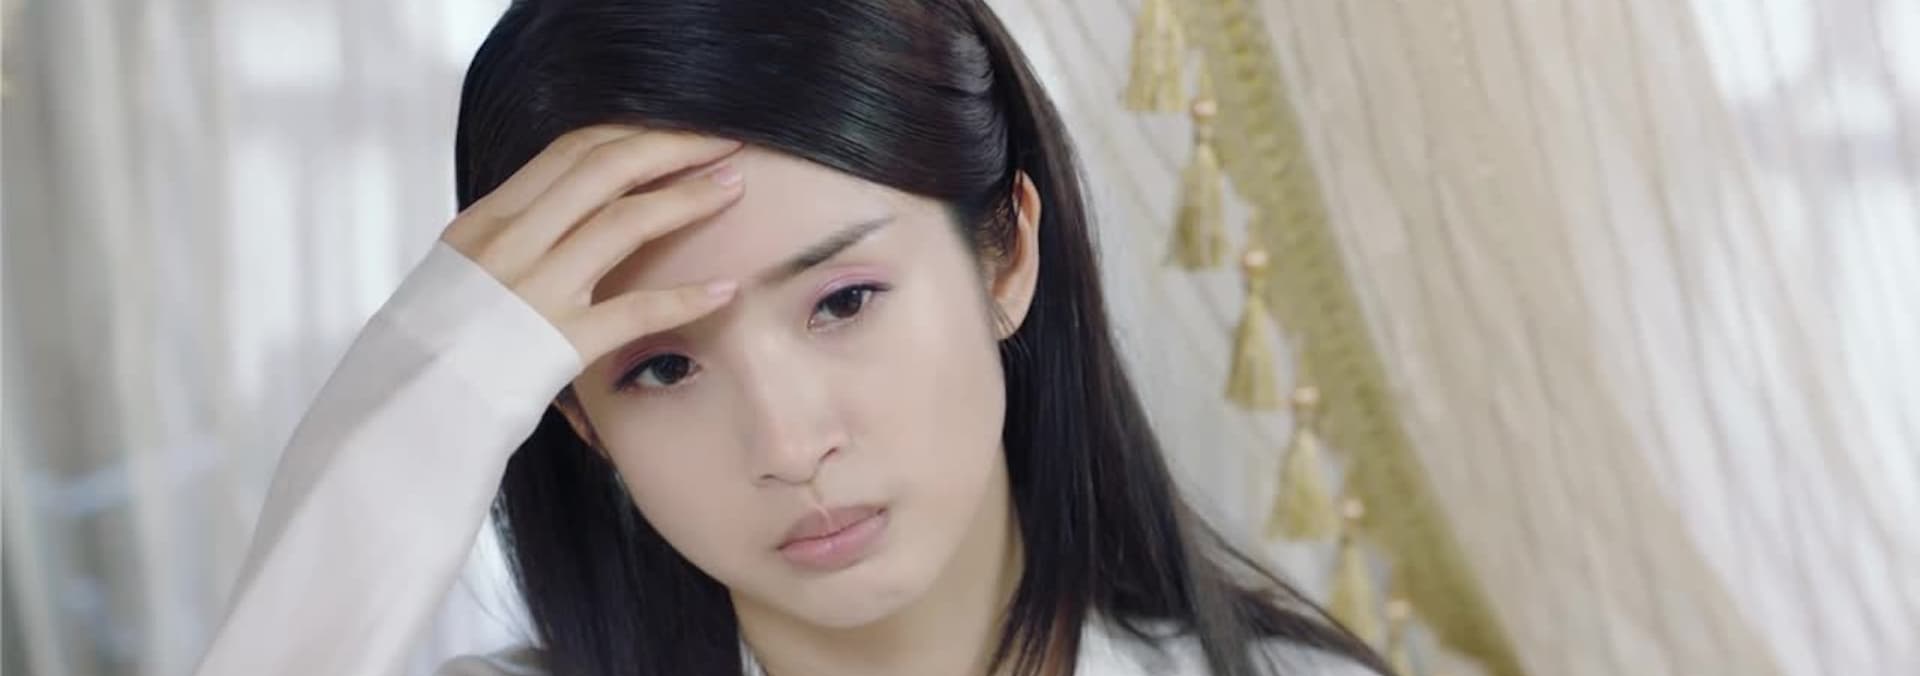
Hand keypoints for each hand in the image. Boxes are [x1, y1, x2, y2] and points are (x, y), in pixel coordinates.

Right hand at [440, 126, 744, 363]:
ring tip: (733, 188)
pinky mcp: (558, 343)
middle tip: (724, 142)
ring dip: (688, 198)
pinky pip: (636, 310)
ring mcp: (533, 291)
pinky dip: (686, 297)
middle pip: (605, 169)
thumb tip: (562, 214)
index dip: (632, 134)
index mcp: (485, 220)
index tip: (677, 131)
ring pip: (625, 221)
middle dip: (672, 147)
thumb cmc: (436, 350)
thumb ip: (511, 241)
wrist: (403, 414)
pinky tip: (724, 289)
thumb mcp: (460, 276)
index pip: (569, 151)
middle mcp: (508, 244)